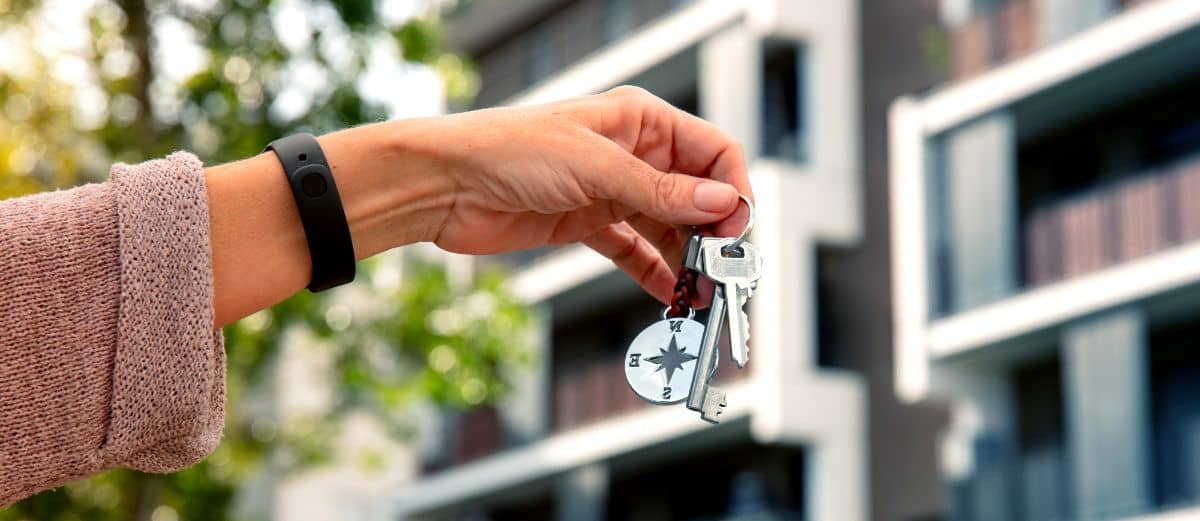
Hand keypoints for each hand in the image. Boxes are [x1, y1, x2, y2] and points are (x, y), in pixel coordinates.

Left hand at [399, 86, 752, 303]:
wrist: (446, 184)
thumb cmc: (510, 150)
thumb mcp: (595, 167)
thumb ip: (660, 191)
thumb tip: (721, 204)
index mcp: (640, 121)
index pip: (713, 151)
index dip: (733, 190)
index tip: (735, 232)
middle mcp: (632, 153)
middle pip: (695, 194)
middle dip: (714, 234)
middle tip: (724, 274)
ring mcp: (611, 190)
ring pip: (668, 227)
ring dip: (688, 261)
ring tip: (701, 296)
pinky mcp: (588, 223)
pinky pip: (635, 250)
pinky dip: (655, 273)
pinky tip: (670, 297)